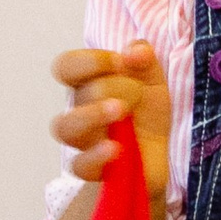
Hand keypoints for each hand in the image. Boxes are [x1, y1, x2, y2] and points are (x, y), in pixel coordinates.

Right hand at [50, 42, 169, 192]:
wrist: (155, 155)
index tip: (120, 62)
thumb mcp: (152, 79)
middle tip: (138, 97)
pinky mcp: (93, 169)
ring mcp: (84, 140)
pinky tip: (116, 149)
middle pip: (82, 92)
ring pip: (65, 127)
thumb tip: (135, 51)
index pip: (67, 66)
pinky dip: (96, 155)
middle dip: (116, 88)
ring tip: (120, 112)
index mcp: (88, 84)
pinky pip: (80, 165)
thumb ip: (143, 59)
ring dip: (94, 115)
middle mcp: (80, 110)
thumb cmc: (144, 113)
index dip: (91, 60)